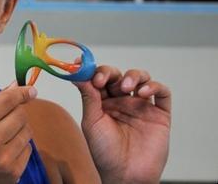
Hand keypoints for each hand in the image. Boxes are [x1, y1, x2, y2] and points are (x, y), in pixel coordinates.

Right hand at [0, 82, 37, 183]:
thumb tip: (17, 85)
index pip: (6, 101)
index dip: (21, 92)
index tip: (30, 89)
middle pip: (20, 114)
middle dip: (18, 111)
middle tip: (8, 116)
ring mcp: (2, 160)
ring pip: (27, 130)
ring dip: (20, 128)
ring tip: (4, 135)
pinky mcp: (13, 173)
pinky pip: (29, 148)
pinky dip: (20, 145)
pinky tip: (6, 150)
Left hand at [75, 66, 170, 183]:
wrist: (125, 175)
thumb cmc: (105, 152)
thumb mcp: (91, 121)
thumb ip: (88, 96)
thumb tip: (76, 74)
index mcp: (103, 102)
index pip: (99, 78)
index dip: (93, 70)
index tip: (83, 65)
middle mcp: (122, 101)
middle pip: (118, 75)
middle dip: (110, 73)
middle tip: (103, 80)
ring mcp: (141, 106)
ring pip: (141, 78)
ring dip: (133, 76)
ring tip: (126, 87)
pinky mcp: (159, 114)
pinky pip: (162, 93)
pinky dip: (154, 86)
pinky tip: (143, 92)